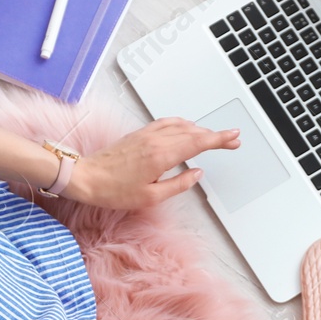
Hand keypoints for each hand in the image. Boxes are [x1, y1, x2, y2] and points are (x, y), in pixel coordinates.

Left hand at [66, 117, 239, 209]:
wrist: (87, 178)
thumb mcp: (151, 197)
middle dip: (215, 134)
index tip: (233, 137)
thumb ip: (178, 184)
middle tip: (231, 139)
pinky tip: (185, 127)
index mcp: (161, 155)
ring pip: (181, 125)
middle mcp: (155, 140)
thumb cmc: (114, 190)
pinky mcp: (139, 133)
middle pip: (193, 131)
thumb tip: (197, 174)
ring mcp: (147, 134)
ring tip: (212, 136)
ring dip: (200, 128)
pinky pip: (166, 122)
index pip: (198, 142)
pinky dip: (182, 123)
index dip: (219, 139)